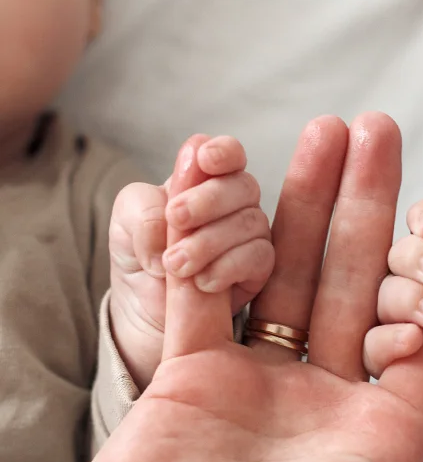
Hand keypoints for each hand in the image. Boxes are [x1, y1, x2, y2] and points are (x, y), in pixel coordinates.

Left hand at [109, 135, 273, 388]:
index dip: (223, 152)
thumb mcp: (123, 222)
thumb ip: (143, 206)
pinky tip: (202, 282)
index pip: (228, 154)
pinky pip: (260, 257)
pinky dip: (228, 267)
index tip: (204, 160)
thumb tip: (171, 219)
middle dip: (209, 200)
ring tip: (175, 265)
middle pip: (243, 185)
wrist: (145, 309)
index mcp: (203, 180)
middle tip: (176, 219)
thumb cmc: (139, 256)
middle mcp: (233, 204)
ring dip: (210, 241)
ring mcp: (250, 237)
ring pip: (252, 223)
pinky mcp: (259, 270)